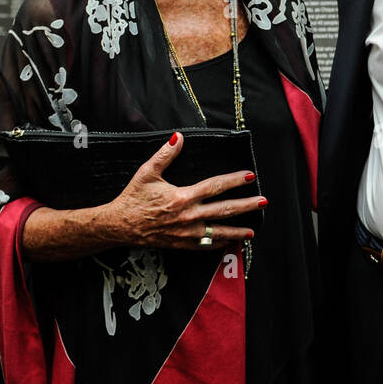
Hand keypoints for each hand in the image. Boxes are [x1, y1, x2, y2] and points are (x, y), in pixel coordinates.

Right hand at [103, 132, 261, 249]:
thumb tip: (178, 137)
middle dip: (246, 206)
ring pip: (218, 232)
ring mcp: (186, 233)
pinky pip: (205, 245)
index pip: (215, 186)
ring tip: (253, 230)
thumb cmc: (133, 198)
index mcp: (182, 197)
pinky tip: (230, 242)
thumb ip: (165, 155)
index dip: (234, 180)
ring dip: (237, 231)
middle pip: (224, 210)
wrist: (119, 226)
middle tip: (263, 202)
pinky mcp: (181, 244)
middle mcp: (188, 216)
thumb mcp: (147, 173)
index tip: (249, 176)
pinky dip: (219, 244)